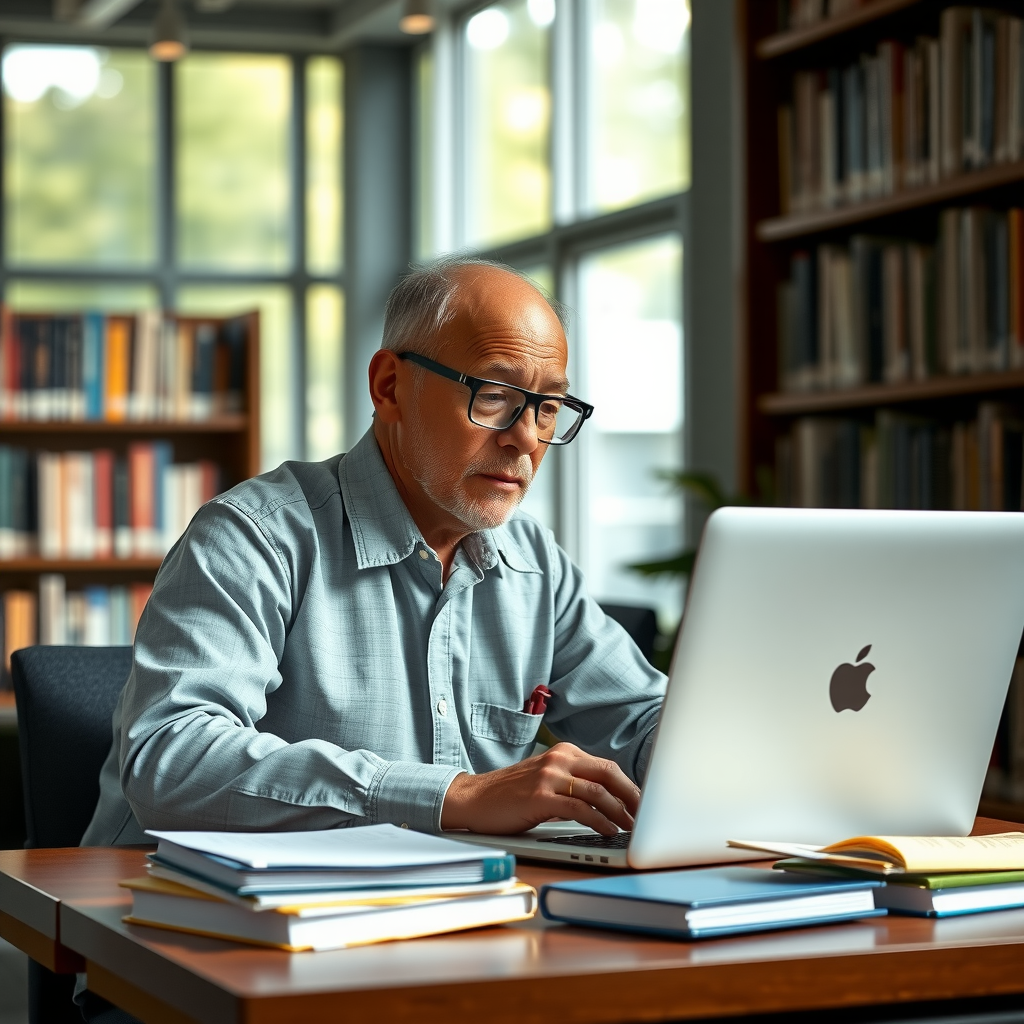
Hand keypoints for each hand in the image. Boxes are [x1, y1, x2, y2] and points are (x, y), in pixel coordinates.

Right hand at [439, 742, 639, 835]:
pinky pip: (580, 809)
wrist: (473, 799)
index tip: (644, 804)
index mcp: (564, 752)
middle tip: (647, 816)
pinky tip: (608, 831)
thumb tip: (611, 801)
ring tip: (631, 828)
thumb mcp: (546, 780)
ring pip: (597, 792)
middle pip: (609, 774)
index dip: (630, 787)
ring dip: (620, 812)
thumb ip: (574, 783)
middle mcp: (559, 759)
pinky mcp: (540, 797)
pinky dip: (599, 821)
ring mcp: (549, 776)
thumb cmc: (510, 795)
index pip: (608, 767)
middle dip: (632, 797)